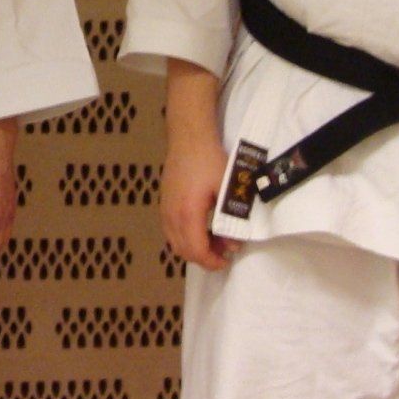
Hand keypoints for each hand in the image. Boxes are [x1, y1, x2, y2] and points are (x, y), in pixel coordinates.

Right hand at [161, 133, 235, 271]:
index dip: (212, 261)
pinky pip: (171, 231)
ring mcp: (165, 209)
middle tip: (224, 250)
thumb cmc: (209, 161)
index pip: (196, 250)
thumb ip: (232, 218)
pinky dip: (186, 237)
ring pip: (175, 242)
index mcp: (188, 214)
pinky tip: (201, 227)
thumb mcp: (227, 189)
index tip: (226, 260)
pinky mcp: (164, 203)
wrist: (189, 137)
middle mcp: (171, 216)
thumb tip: (235, 242)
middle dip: (204, 257)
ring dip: (194, 247)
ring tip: (215, 239)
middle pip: (183, 250)